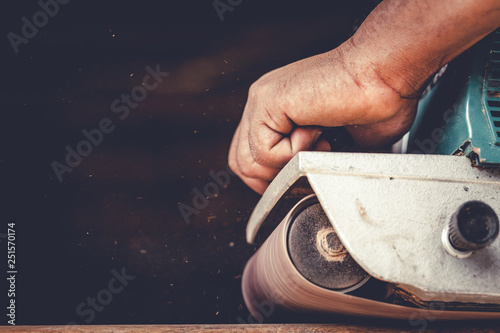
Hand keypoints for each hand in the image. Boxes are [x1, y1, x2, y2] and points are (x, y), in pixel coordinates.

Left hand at [228, 42, 418, 193]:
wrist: (386, 75)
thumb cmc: (374, 104)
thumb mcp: (332, 144)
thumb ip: (306, 160)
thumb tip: (302, 187)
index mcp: (275, 109)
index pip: (249, 155)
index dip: (270, 177)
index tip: (301, 178)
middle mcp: (263, 102)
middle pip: (240, 162)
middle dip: (272, 179)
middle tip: (307, 167)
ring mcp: (262, 100)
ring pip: (248, 162)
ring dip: (287, 166)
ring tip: (318, 145)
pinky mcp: (267, 101)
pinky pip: (264, 152)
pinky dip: (293, 154)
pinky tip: (317, 131)